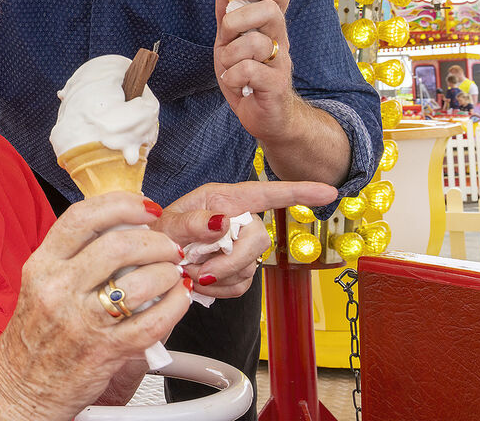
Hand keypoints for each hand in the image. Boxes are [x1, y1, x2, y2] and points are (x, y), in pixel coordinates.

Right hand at [0, 193, 188, 418]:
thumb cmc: (35, 337)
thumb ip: (72, 258)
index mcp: (41, 265)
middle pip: (118, 245)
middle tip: (167, 246)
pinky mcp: (105, 350)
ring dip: (167, 272)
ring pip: (139, 281)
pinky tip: (178, 299)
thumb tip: (123, 231)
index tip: (144, 207)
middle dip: (155, 240)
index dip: (121, 204)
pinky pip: (152, 321)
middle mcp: (58, 288)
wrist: (22, 387)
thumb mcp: (40, 285)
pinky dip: (174, 305)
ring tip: (172, 273)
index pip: (82, 218)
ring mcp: (82, 320)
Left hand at [153, 181, 336, 297]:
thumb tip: (222, 221)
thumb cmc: (157, 232)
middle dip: (231, 260)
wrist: (149, 259)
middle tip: (198, 270)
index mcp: (223, 198)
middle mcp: (236, 219)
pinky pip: (243, 284)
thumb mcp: (166, 223)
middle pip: (259, 239)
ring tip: (189, 271)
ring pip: (251, 266)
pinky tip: (200, 282)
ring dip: (219, 275)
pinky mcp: (238, 269)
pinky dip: (220, 288)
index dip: (299, 191)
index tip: (330, 191)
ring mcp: (239, 246)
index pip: (267, 192)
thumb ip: (191, 221)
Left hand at [213, 0, 297, 140]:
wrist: (267, 118)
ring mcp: (281, 63)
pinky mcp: (276, 85)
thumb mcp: (230, 44)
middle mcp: (280, 41)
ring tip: (230, 68)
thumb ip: (226, 19)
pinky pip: (248, 70)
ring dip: (230, 55)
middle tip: (226, 38)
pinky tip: (235, 83)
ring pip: (254, 42)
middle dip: (237, 20)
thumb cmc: (247, 79)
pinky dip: (232, 77)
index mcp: (270, 28)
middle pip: (270, 11)